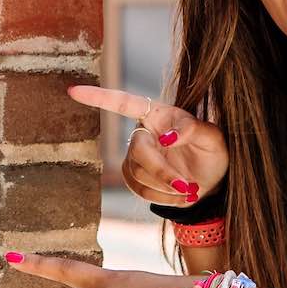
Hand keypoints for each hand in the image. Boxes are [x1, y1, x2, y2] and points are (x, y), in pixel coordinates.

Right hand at [68, 84, 228, 207]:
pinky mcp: (133, 177)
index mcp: (159, 114)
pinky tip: (178, 196)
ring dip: (165, 187)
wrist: (211, 180)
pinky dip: (160, 197)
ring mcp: (135, 155)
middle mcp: (143, 132)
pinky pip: (137, 189)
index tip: (73, 91)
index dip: (99, 97)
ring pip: (137, 174)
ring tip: (190, 191)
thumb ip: (193, 129)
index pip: (125, 103)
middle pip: (139, 152)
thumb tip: (167, 136)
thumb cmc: (212, 151)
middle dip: (163, 172)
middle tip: (188, 187)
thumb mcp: (213, 138)